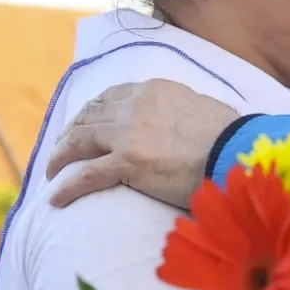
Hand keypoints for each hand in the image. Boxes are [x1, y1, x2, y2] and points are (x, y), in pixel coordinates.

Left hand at [45, 79, 238, 208]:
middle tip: (61, 149)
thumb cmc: (232, 138)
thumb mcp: (203, 109)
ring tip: (52, 171)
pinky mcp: (127, 162)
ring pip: (80, 142)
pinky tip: (56, 199)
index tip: (84, 124)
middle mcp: (135, 106)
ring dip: (61, 156)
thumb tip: (184, 122)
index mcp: (154, 90)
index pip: (110, 97)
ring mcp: (128, 133)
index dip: (91, 111)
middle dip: (70, 133)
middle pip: (89, 116)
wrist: (238, 153)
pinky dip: (67, 187)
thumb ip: (182, 110)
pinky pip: (86, 174)